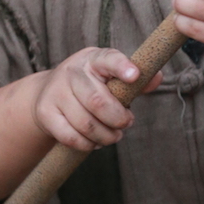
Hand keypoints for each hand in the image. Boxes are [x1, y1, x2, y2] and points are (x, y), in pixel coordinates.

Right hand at [31, 47, 161, 151]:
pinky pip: (70, 137)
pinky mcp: (46, 113)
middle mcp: (72, 71)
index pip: (108, 59)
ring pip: (85, 123)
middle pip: (97, 101)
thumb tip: (156, 77)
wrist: (48, 92)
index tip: (135, 75)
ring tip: (114, 136)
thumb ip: (136, 79)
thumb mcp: (111, 76)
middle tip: (127, 123)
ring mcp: (56, 92)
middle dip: (118, 118)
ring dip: (105, 136)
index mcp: (93, 59)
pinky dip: (87, 145)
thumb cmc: (91, 84)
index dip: (122, 66)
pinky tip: (95, 142)